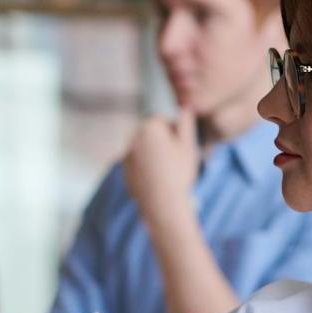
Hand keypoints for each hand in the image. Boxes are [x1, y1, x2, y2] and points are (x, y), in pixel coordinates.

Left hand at [123, 109, 199, 231]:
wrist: (161, 205)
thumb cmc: (178, 174)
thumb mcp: (187, 147)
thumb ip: (185, 123)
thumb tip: (185, 107)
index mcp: (150, 127)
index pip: (162, 120)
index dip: (174, 133)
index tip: (179, 149)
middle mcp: (134, 137)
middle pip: (150, 133)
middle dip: (161, 142)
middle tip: (173, 162)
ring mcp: (126, 154)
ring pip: (143, 148)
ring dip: (152, 155)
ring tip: (165, 172)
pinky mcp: (124, 169)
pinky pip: (137, 163)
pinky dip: (145, 168)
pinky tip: (156, 180)